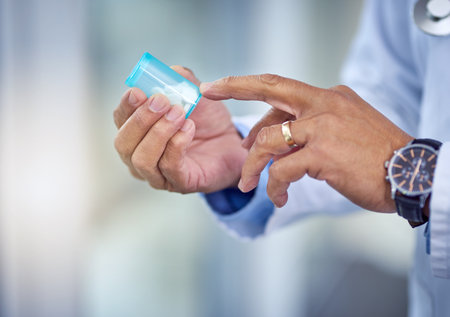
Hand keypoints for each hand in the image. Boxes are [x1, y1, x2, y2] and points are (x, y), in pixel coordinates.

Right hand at [113, 66, 246, 192]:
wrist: (233, 142)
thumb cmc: (207, 120)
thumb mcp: (194, 95)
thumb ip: (181, 80)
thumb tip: (171, 71)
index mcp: (137, 132)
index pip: (120, 120)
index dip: (126, 106)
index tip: (138, 91)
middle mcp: (139, 155)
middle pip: (123, 144)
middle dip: (140, 120)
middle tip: (161, 101)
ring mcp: (157, 174)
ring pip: (143, 159)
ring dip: (159, 133)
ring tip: (180, 114)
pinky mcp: (179, 183)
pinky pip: (169, 167)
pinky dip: (177, 145)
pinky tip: (189, 128)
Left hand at [200, 74, 412, 210]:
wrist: (409, 173)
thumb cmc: (376, 155)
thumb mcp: (346, 128)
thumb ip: (313, 126)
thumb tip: (281, 135)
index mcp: (329, 97)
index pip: (282, 87)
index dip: (250, 85)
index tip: (224, 85)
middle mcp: (324, 105)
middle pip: (271, 88)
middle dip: (234, 86)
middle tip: (208, 91)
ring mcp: (323, 128)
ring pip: (268, 139)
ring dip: (252, 165)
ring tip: (248, 184)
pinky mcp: (322, 154)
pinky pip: (282, 169)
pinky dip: (274, 185)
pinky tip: (278, 198)